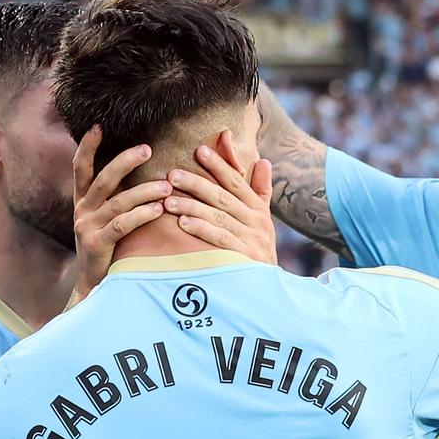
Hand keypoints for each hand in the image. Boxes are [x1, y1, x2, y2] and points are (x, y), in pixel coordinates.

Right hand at [72, 125, 170, 295]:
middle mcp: (82, 210)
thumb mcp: (106, 220)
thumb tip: (142, 175)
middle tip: (147, 148)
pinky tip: (159, 209)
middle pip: (103, 179)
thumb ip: (117, 198)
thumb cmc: (109, 250)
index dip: (87, 147)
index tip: (97, 126)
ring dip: (144, 191)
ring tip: (166, 185)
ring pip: (117, 202)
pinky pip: (122, 224)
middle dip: (125, 161)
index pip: (81, 168)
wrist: (95, 287)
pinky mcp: (97, 244)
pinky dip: (141, 214)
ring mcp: (88, 227)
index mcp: (83, 201)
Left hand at [165, 131, 276, 263]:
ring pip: (218, 217)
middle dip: (197, 183)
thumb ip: (260, 190)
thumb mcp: (263, 219)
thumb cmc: (260, 250)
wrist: (269, 288)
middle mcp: (256, 221)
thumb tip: (263, 161)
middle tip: (172, 175)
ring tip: (169, 201)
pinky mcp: (244, 256)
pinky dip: (201, 229)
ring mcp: (251, 239)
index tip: (200, 151)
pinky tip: (183, 223)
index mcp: (258, 209)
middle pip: (223, 197)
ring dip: (192, 207)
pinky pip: (220, 239)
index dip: (219, 165)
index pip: (236, 182)